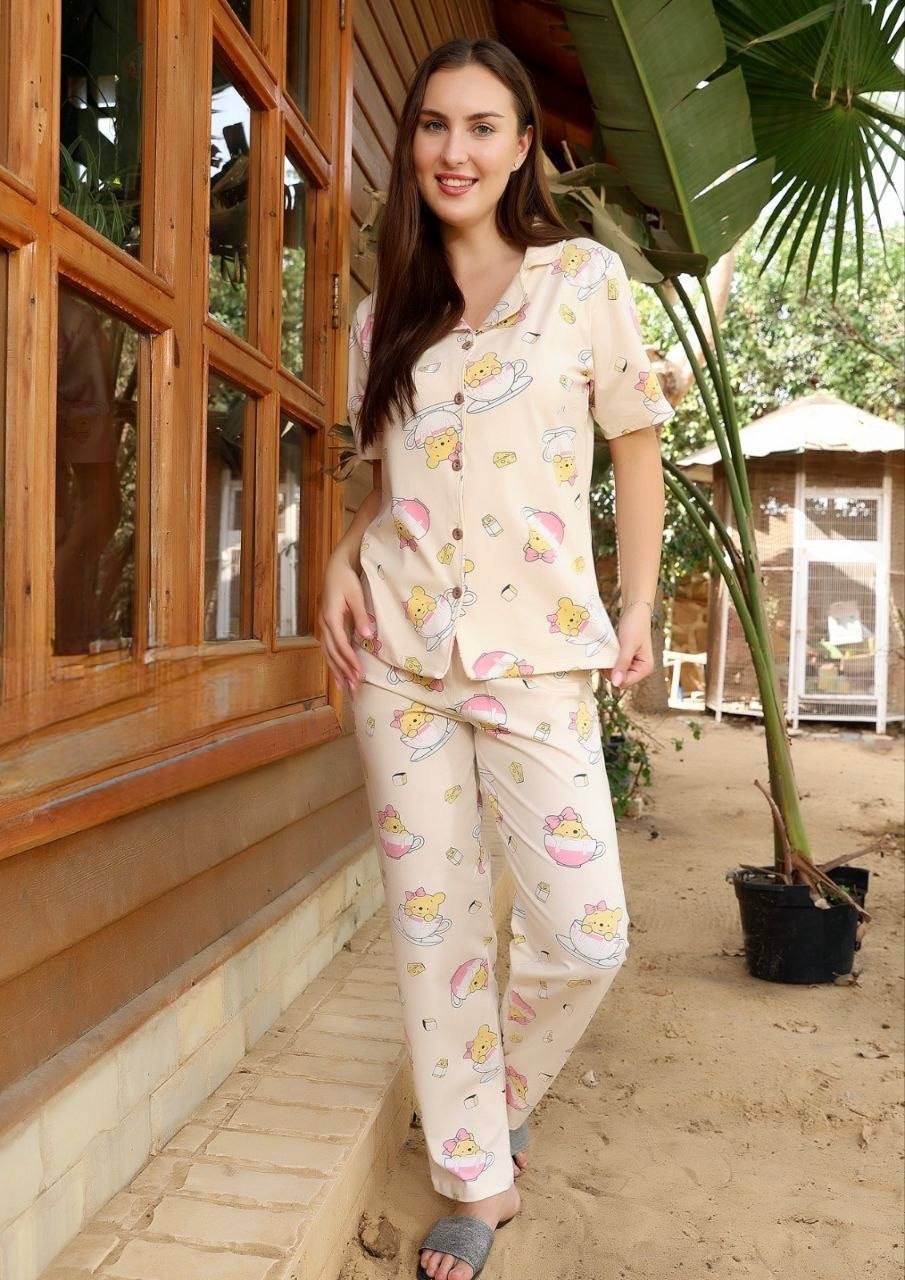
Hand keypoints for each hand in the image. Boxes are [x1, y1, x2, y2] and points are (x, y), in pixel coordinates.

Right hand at [316, 550, 372, 693]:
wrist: (336, 566)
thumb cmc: (347, 579)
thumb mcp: (356, 595)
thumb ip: (362, 617)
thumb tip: (367, 637)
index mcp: (330, 617)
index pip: (341, 645)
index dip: (350, 661)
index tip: (359, 674)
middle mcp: (324, 624)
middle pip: (332, 653)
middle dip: (343, 671)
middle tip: (354, 688)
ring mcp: (323, 625)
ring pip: (328, 653)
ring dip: (337, 670)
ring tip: (346, 687)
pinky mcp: (327, 625)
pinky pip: (329, 648)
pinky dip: (334, 662)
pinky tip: (339, 672)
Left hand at [603, 607, 653, 689]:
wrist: (635, 609)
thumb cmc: (635, 625)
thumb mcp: (628, 645)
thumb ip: (622, 664)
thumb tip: (616, 683)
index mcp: (645, 668)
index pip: (625, 683)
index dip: (613, 675)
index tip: (606, 662)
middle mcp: (640, 668)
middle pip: (619, 679)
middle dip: (610, 670)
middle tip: (606, 654)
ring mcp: (633, 664)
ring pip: (615, 673)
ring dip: (608, 664)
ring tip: (607, 651)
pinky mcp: (626, 658)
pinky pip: (614, 665)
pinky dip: (609, 659)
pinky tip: (608, 651)